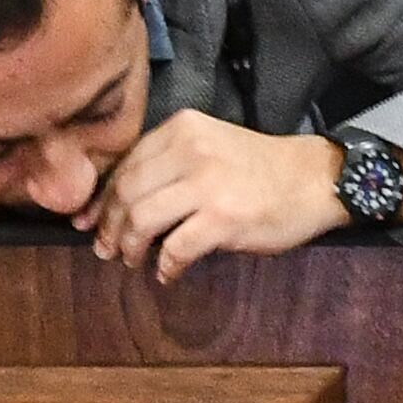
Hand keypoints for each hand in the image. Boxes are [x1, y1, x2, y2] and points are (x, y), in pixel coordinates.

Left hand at [77, 114, 345, 283]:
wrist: (315, 179)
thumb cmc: (259, 167)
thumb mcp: (208, 146)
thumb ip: (167, 164)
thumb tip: (116, 203)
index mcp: (182, 129)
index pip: (125, 165)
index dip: (100, 198)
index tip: (87, 221)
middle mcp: (190, 150)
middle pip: (126, 192)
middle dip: (108, 226)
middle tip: (105, 249)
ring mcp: (207, 184)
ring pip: (141, 220)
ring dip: (129, 247)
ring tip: (131, 260)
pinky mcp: (223, 218)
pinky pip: (175, 248)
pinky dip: (165, 266)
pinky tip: (167, 273)